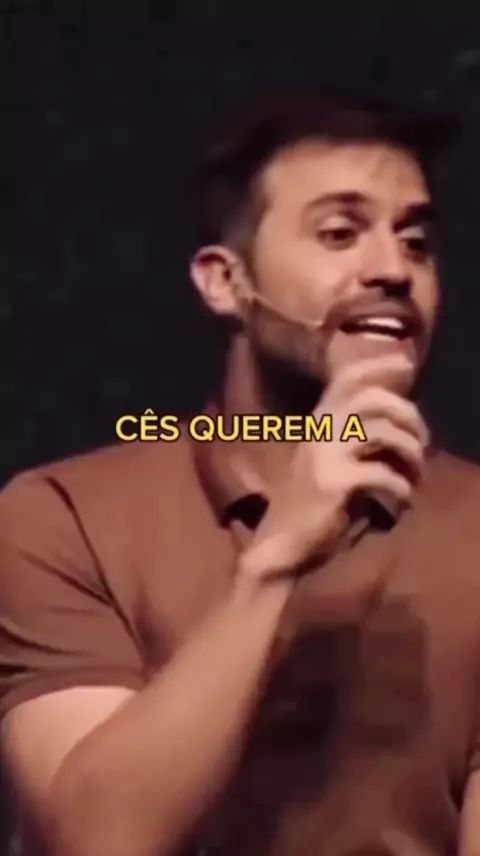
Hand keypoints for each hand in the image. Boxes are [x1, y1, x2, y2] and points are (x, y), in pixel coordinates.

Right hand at [238, 353, 428, 583]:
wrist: (281, 545)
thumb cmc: (311, 508)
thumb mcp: (329, 465)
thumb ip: (355, 443)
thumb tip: (400, 428)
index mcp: (318, 425)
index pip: (346, 380)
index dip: (377, 365)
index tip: (405, 362)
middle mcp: (319, 432)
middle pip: (371, 399)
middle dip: (407, 415)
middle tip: (423, 441)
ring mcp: (324, 455)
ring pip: (382, 431)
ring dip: (411, 452)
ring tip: (418, 475)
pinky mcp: (333, 483)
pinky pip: (383, 474)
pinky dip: (403, 488)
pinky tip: (404, 502)